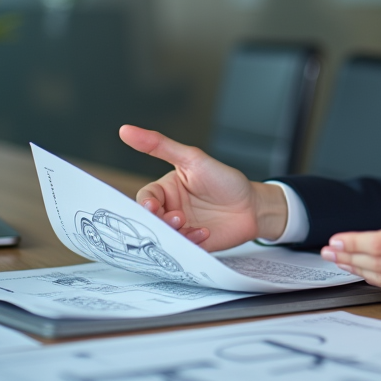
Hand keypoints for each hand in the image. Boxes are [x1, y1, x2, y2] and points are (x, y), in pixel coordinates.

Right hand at [118, 125, 287, 250]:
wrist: (254, 206)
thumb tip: (126, 130)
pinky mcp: (192, 245)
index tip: (151, 206)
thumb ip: (160, 146)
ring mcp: (181, 229)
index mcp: (166, 190)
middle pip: (150, 221)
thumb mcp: (193, 159)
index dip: (146, 204)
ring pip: (163, 237)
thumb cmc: (225, 180)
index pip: (145, 198)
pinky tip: (204, 232)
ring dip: (173, 233)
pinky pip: (181, 249)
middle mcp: (170, 210)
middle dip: (157, 222)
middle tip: (174, 218)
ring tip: (188, 224)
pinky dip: (189, 242)